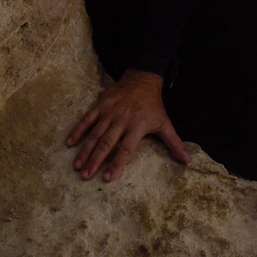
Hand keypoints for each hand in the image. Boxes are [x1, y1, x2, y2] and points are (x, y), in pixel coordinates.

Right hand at [66, 69, 190, 181]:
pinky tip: (69, 143)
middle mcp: (122, 120)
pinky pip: (86, 119)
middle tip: (85, 175)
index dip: (116, 164)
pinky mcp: (100, 105)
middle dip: (95, 161)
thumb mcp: (165, 123)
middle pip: (106, 143)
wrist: (142, 79)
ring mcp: (109, 112)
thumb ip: (174, 143)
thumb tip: (187, 160)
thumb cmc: (153, 105)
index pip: (125, 149)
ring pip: (94, 134)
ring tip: (77, 166)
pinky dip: (77, 131)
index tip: (107, 178)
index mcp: (137, 126)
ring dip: (84, 151)